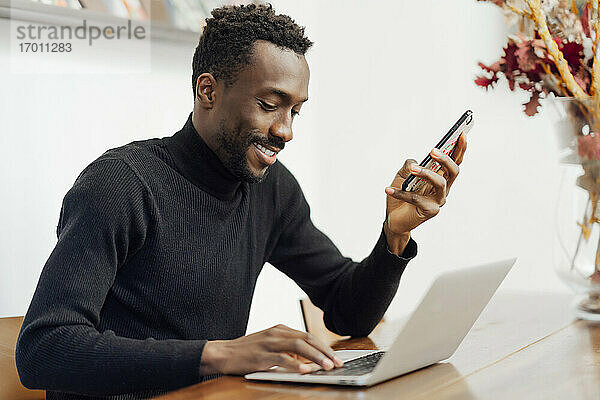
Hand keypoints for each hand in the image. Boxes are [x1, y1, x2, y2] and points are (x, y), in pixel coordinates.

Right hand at [200, 324, 343, 374]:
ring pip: (299, 346)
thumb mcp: (270, 346)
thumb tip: (308, 360)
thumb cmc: (248, 351)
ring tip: (327, 367)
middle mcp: (277, 333)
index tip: (336, 357)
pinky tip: (306, 370)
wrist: (223, 353)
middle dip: (325, 351)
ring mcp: (270, 342)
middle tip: (337, 363)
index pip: (308, 336)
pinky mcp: (262, 355)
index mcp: (280, 329)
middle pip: (307, 339)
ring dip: (315, 357)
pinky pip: (283, 358)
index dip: (324, 346)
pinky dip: (296, 364)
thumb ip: (288, 350)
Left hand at [383, 134, 466, 253]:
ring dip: (427, 174)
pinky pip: (416, 199)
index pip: (455, 161)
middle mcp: (443, 188)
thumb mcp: (402, 175)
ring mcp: (438, 200)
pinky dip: (401, 193)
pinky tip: (388, 189)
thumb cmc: (402, 194)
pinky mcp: (429, 211)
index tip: (462, 133)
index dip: (460, 148)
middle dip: (446, 160)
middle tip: (433, 151)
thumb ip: (409, 165)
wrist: (394, 218)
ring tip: (413, 169)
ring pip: (441, 183)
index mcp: (441, 177)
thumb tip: (415, 163)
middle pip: (454, 171)